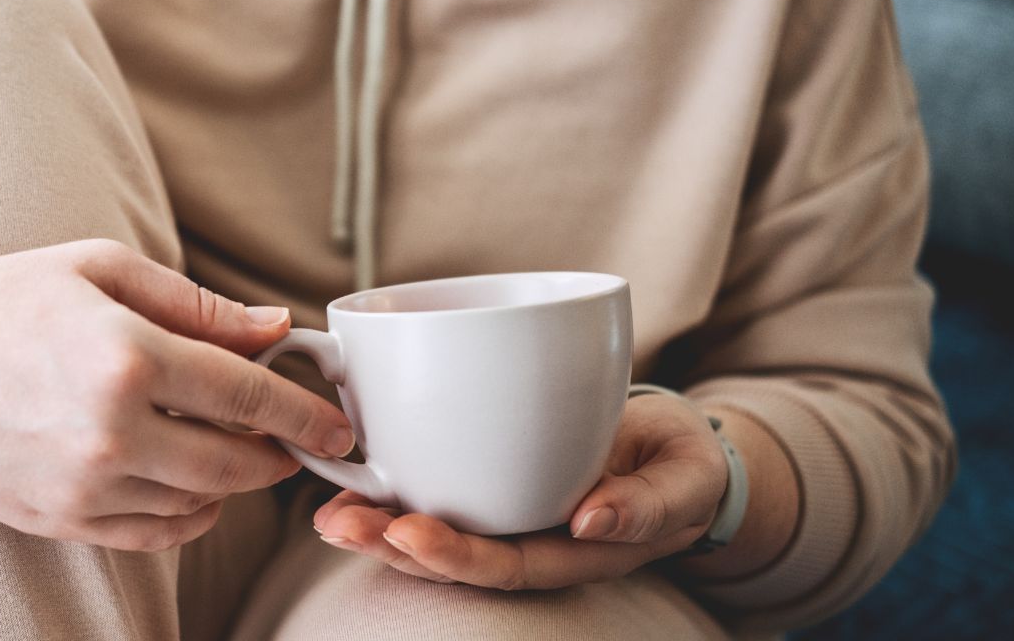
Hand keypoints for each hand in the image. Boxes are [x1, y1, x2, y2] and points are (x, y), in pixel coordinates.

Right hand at [0, 238, 356, 551]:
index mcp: (126, 356)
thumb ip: (197, 304)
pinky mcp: (59, 521)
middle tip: (292, 439)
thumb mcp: (100, 269)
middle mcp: (109, 432)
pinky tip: (187, 480)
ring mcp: (82, 486)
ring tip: (233, 449)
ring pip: (200, 506)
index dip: (304, 412)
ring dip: (234, 483)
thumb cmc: (2, 299)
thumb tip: (276, 328)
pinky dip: (188, 513)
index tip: (337, 423)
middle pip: (235, 463)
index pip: (247, 395)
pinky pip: (154, 534)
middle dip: (278, 455)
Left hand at [312, 392, 726, 588]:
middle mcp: (530, 539)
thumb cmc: (681, 465)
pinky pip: (439, 487)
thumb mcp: (686, 480)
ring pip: (435, 526)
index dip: (454, 556)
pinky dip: (393, 483)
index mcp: (573, 552)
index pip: (504, 565)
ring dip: (378, 522)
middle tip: (338, 522)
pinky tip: (350, 473)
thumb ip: (649, 504)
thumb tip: (591, 522)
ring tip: (327, 513)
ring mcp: (507, 510)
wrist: (676, 448)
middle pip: (452, 555)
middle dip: (390, 544)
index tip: (407, 532)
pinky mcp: (491, 473)